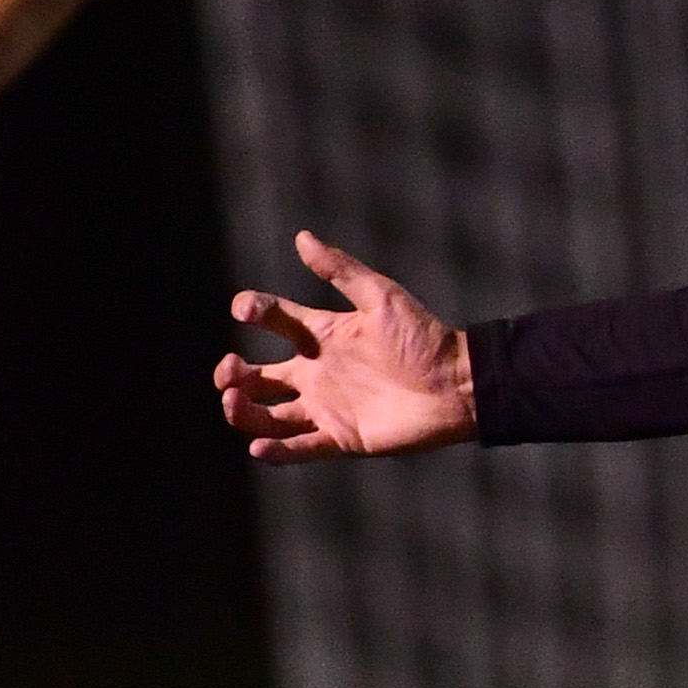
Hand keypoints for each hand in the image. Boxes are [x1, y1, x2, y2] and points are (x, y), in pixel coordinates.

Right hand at [215, 230, 475, 459]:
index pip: (274, 319)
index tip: (246, 309)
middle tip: (229, 369)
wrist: (457, 385)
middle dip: (232, 373)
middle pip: (258, 376)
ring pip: (268, 415)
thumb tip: (301, 236)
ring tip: (233, 401)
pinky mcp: (341, 438)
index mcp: (322, 335)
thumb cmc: (424, 338)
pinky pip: (299, 448)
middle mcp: (317, 372)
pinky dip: (275, 450)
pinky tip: (258, 445)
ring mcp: (326, 408)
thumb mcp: (380, 297)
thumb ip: (340, 270)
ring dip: (243, 411)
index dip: (254, 310)